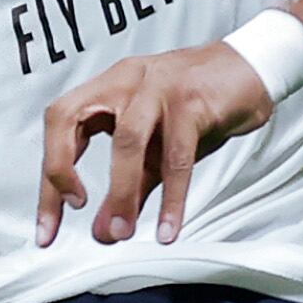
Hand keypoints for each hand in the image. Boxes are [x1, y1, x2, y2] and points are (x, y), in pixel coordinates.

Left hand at [35, 40, 277, 248]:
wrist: (252, 70)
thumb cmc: (198, 106)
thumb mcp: (156, 149)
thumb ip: (130, 188)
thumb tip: (104, 231)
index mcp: (107, 88)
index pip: (59, 125)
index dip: (50, 173)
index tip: (50, 223)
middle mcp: (124, 82)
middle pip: (71, 120)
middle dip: (61, 171)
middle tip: (71, 216)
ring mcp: (158, 88)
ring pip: (126, 141)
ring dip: (120, 191)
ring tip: (120, 233)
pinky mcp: (193, 102)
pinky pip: (177, 155)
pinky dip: (173, 197)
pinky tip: (168, 228)